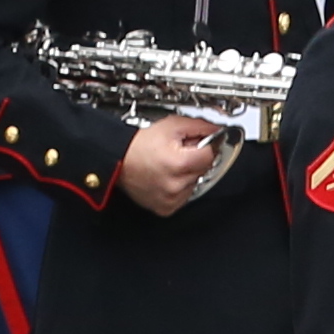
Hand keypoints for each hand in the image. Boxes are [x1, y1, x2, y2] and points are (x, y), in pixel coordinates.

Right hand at [116, 116, 234, 213]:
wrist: (117, 160)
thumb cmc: (138, 145)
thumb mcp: (171, 126)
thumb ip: (199, 126)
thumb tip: (216, 129)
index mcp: (179, 164)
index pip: (210, 155)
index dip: (204, 146)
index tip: (197, 144)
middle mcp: (176, 185)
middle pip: (203, 169)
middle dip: (194, 159)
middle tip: (177, 152)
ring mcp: (171, 198)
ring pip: (195, 183)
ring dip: (187, 174)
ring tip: (168, 165)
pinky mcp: (165, 208)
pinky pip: (183, 196)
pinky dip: (178, 187)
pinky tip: (165, 177)